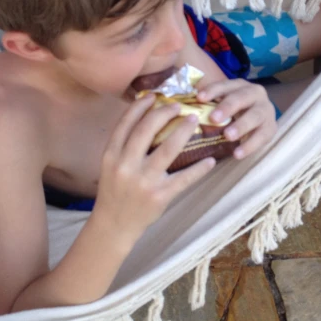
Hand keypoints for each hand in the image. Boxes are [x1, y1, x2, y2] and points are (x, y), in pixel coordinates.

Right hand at [93, 94, 216, 246]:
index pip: (126, 123)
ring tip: (193, 120)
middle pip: (146, 130)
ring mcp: (144, 181)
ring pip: (168, 149)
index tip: (154, 96)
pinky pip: (184, 179)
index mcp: (111, 154)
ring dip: (183, 131)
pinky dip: (199, 169)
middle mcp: (125, 165)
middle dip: (164, 113)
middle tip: (179, 105)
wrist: (114, 224)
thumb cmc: (115, 190)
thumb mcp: (111, 165)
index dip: (140, 106)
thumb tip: (146, 117)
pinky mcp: (160, 196)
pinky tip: (210, 160)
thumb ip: (124, 144)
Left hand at [196, 79, 276, 158]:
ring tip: (228, 136)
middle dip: (227, 107)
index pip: (225, 85)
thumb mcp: (222, 104)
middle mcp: (255, 93)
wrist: (259, 122)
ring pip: (255, 116)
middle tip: (213, 118)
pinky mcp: (271, 128)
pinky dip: (250, 146)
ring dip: (241, 126)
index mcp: (239, 85)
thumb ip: (207, 104)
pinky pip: (262, 137)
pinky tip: (237, 154)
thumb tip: (179, 107)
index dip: (212, 91)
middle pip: (241, 98)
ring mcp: (265, 110)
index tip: (199, 98)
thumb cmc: (233, 113)